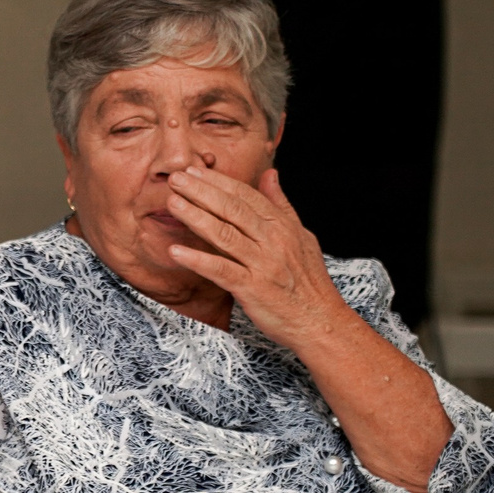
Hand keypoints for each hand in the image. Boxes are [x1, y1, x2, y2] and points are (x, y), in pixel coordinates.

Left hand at [164, 166, 352, 350]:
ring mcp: (263, 264)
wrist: (321, 322)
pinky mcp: (253, 289)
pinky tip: (175, 251)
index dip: (218, 182)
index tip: (194, 170)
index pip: (247, 196)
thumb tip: (270, 173)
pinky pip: (221, 271)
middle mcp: (274, 241)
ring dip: (196, 217)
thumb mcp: (301, 236)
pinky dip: (198, 260)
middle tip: (175, 178)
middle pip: (233, 210)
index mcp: (283, 227)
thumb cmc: (309, 281)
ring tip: (172, 203)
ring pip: (225, 235)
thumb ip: (281, 205)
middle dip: (202, 191)